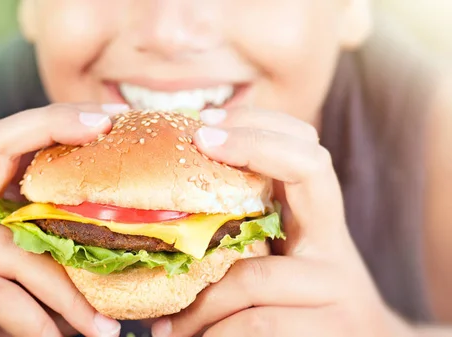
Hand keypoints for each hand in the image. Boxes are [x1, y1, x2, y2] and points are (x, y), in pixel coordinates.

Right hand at [0, 103, 129, 336]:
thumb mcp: (21, 286)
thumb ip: (54, 268)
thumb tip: (122, 270)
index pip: (11, 143)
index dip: (56, 119)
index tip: (109, 116)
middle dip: (55, 125)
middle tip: (108, 126)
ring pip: (14, 245)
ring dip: (67, 291)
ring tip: (105, 328)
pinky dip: (35, 321)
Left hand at [151, 107, 413, 336]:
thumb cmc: (307, 304)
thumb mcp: (287, 261)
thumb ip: (252, 232)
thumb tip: (173, 211)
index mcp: (319, 224)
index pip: (306, 152)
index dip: (262, 127)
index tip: (208, 123)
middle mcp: (333, 245)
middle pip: (308, 168)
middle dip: (250, 144)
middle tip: (198, 140)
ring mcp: (336, 284)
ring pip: (252, 275)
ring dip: (197, 299)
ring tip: (163, 321)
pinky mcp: (328, 329)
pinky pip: (255, 323)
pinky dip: (211, 333)